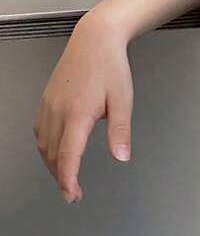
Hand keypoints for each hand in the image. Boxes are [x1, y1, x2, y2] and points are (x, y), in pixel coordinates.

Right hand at [34, 9, 133, 202]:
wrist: (94, 39)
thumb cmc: (110, 67)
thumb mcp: (123, 101)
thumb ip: (120, 131)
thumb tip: (121, 157)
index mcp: (76, 114)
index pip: (67, 156)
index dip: (68, 179)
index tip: (72, 195)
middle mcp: (57, 111)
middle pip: (52, 154)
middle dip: (60, 177)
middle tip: (72, 194)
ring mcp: (49, 104)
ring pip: (43, 143)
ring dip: (51, 164)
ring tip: (65, 178)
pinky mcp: (47, 98)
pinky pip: (39, 129)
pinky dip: (45, 147)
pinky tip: (54, 152)